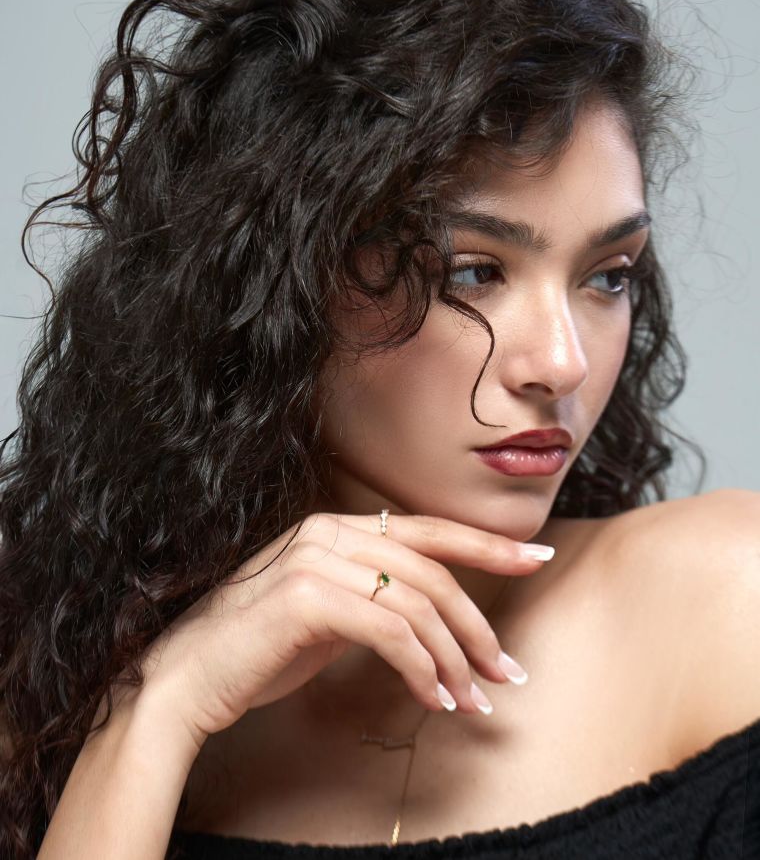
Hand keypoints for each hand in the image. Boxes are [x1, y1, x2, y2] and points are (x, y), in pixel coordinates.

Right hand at [134, 512, 550, 746]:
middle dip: (479, 627)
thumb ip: (374, 597)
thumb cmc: (260, 649)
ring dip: (454, 660)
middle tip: (506, 673)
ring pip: (418, 605)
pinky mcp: (306, 597)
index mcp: (338, 528)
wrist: (188, 678)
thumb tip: (437, 621)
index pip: (429, 531)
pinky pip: (390, 631)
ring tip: (471, 701)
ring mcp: (315, 559)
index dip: (487, 546)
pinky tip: (431, 698)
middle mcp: (329, 532)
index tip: (536, 558)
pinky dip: (421, 669)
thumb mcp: (327, 612)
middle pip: (433, 572)